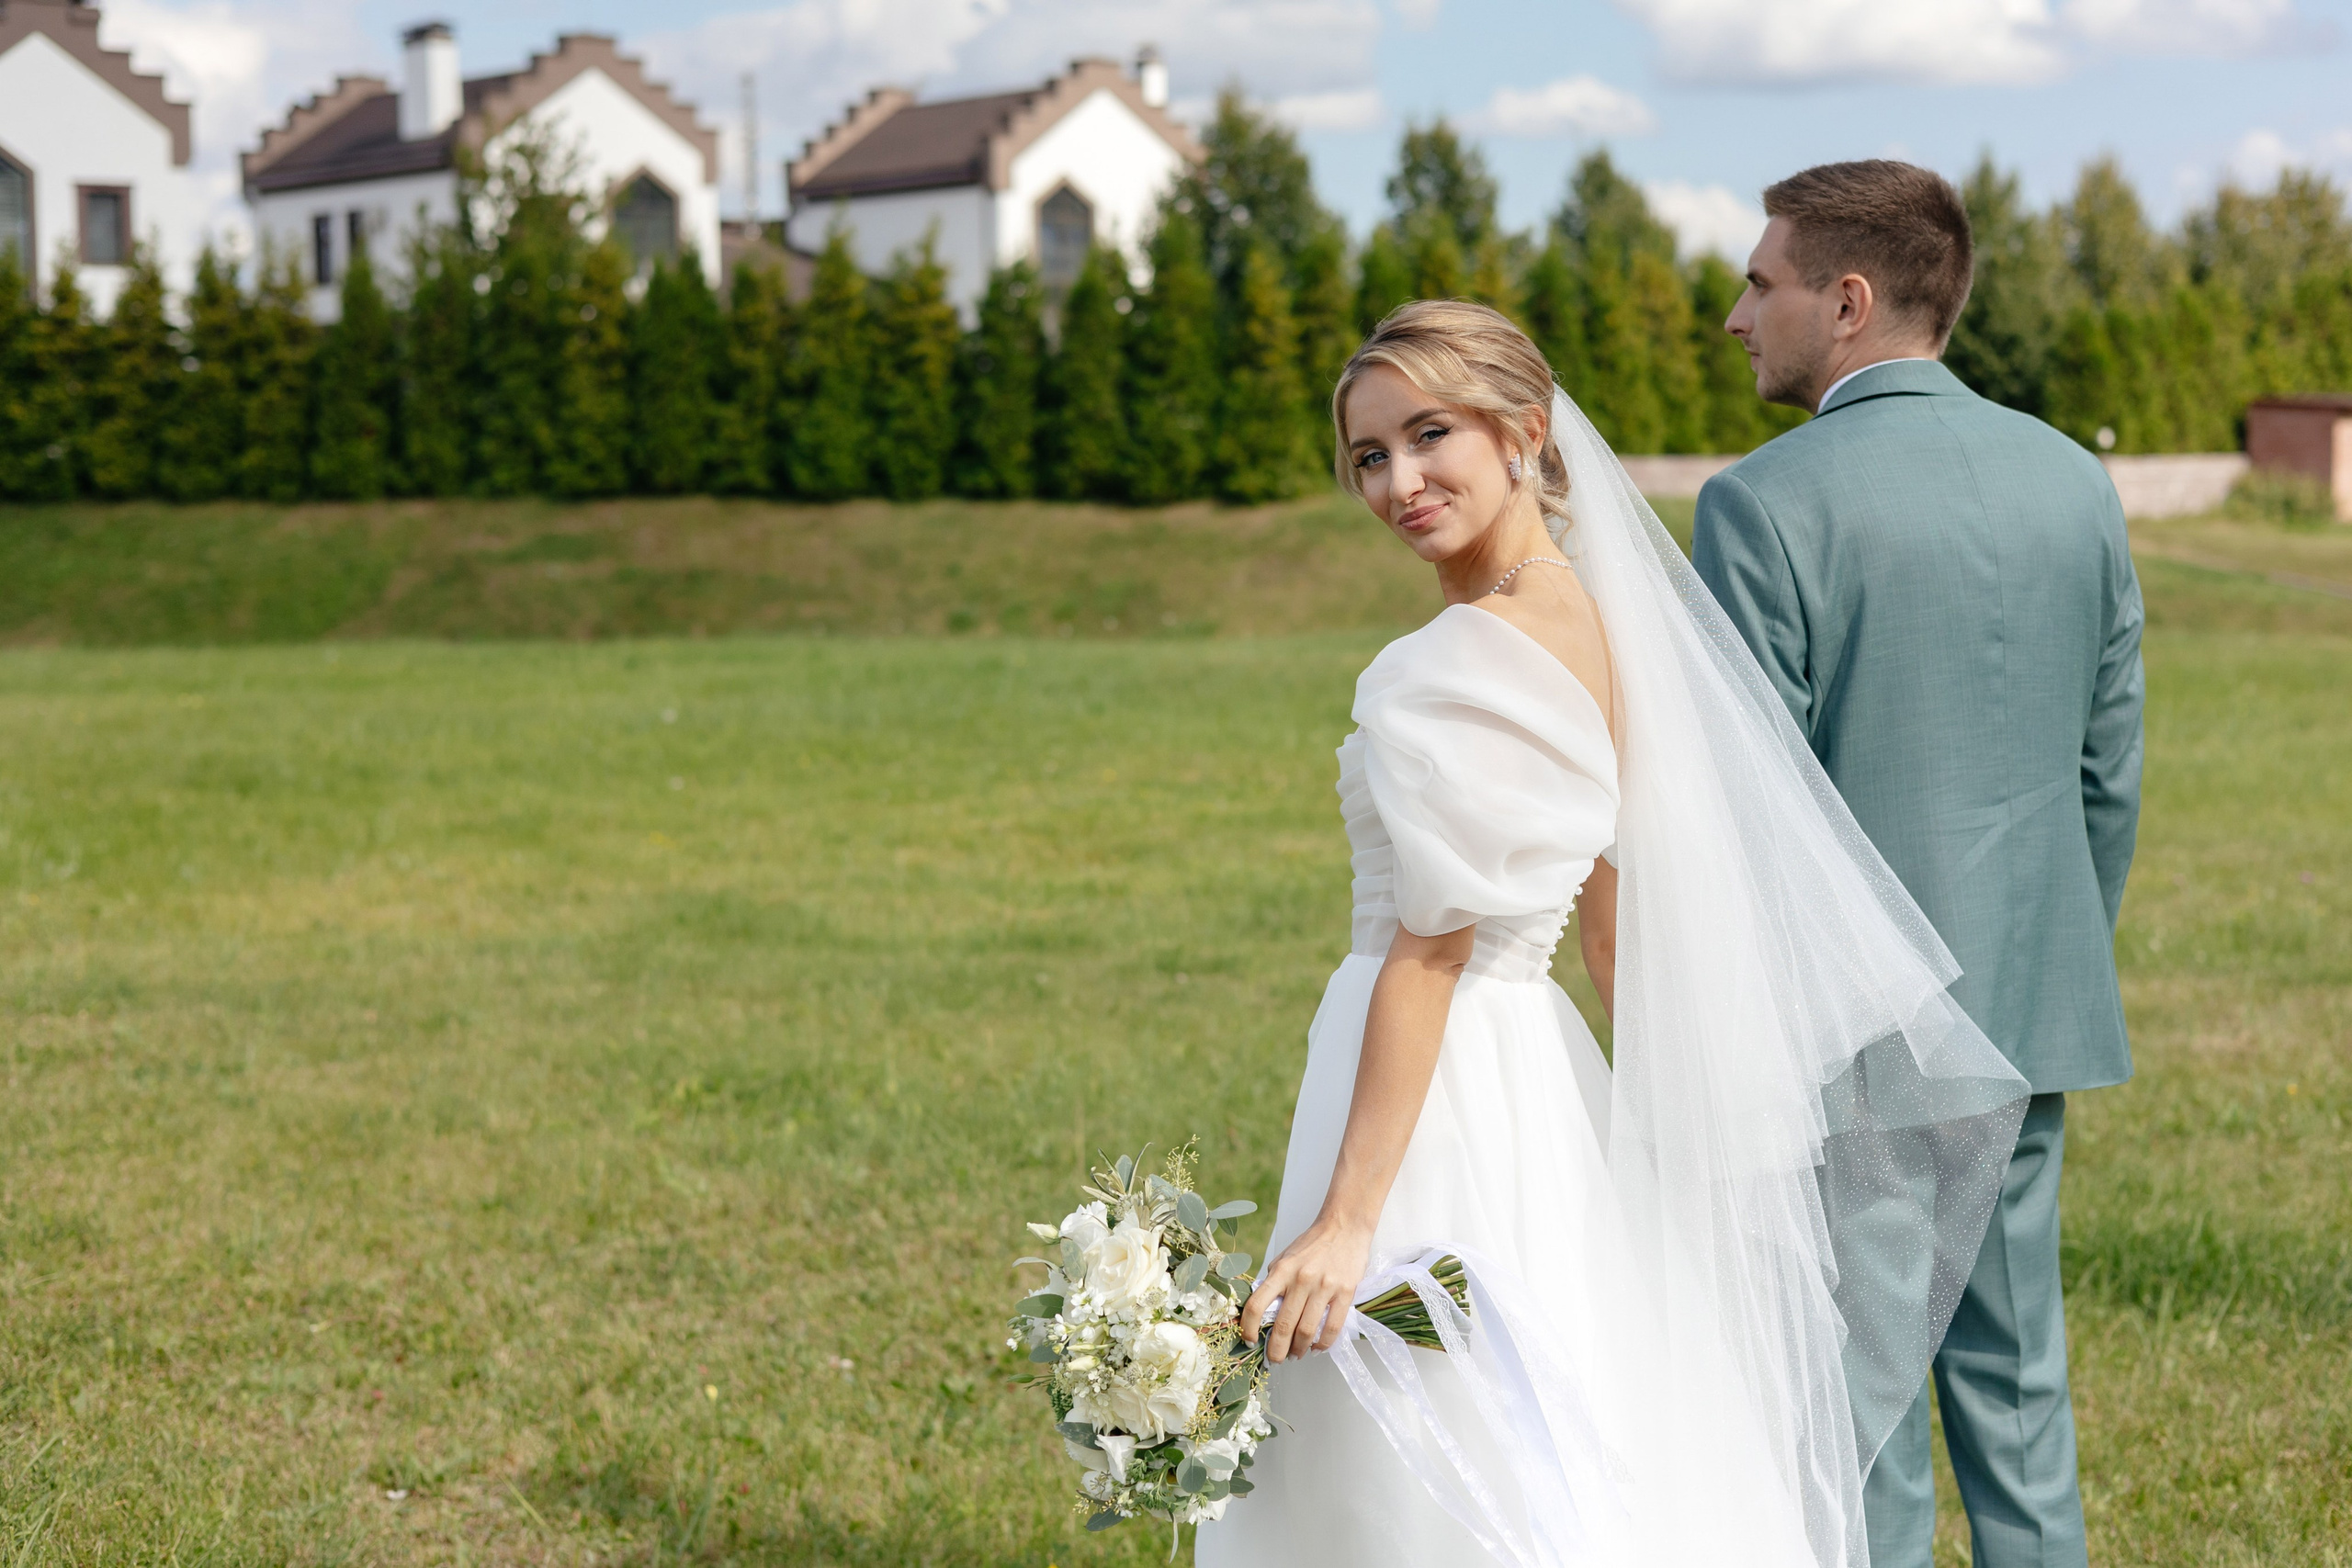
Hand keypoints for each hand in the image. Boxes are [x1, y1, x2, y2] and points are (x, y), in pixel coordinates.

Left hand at [1241, 1215, 1370, 1363]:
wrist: (1344, 1227)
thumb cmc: (1313, 1244)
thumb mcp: (1285, 1258)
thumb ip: (1273, 1282)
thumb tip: (1260, 1311)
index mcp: (1282, 1270)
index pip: (1257, 1305)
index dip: (1248, 1329)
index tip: (1249, 1341)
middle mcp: (1301, 1279)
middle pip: (1283, 1326)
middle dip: (1276, 1350)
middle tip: (1275, 1360)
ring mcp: (1324, 1287)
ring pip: (1306, 1331)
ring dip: (1299, 1350)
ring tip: (1296, 1355)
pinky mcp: (1345, 1293)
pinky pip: (1332, 1328)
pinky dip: (1322, 1344)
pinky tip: (1316, 1348)